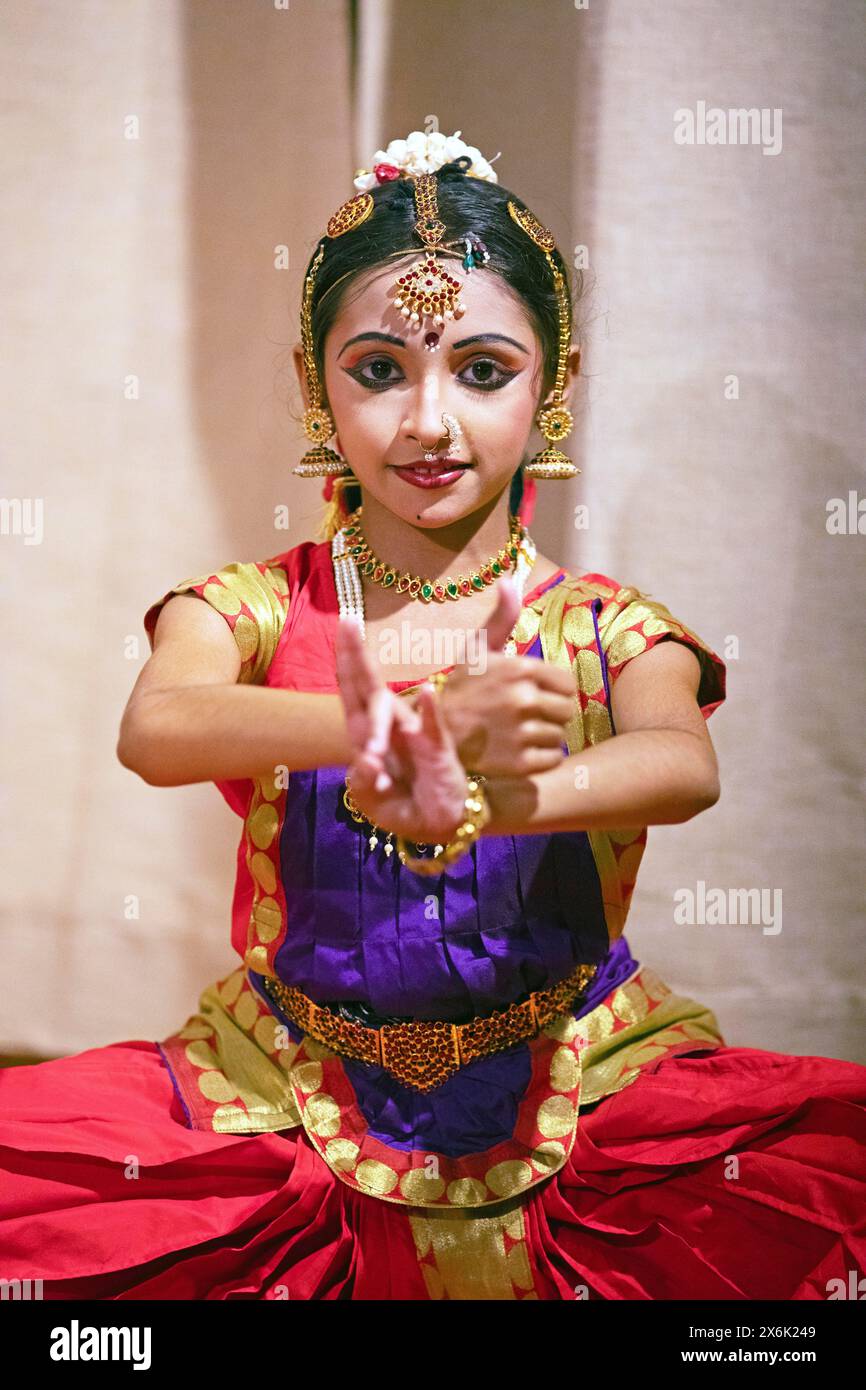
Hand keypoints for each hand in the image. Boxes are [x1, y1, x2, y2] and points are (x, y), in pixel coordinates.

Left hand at [335, 617, 470, 844]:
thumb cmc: (401, 806)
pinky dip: (430, 712)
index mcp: (367, 736)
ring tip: (372, 752)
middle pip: (368, 687)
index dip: (344, 660)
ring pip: (392, 713)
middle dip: (356, 656)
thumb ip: (363, 784)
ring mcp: (414, 733)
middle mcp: (388, 726)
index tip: (342, 625)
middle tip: (348, 623)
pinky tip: (427, 696)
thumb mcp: (373, 803)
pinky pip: (433, 726)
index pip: (351, 692)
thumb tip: (365, 759)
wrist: (438, 824)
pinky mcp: (438, 747)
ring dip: (380, 721)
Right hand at [416, 577, 576, 775]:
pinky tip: (519, 751)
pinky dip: (542, 758)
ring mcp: (521, 732)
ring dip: (544, 736)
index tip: (531, 693)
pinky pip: (554, 758)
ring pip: (559, 735)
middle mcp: (522, 699)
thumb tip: (509, 580)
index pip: (566, 683)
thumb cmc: (460, 688)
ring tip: (517, 733)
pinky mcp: (519, 763)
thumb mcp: (476, 649)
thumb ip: (501, 617)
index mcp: (519, 668)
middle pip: (566, 710)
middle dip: (550, 713)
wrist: (433, 733)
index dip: (552, 689)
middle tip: (524, 716)